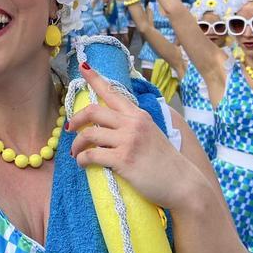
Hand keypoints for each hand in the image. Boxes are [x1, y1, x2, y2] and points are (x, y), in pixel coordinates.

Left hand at [67, 63, 206, 212]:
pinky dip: (82, 159)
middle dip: (75, 118)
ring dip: (76, 144)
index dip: (95, 78)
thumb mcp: (151, 134)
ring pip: (88, 134)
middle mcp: (133, 124)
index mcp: (139, 115)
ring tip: (75, 153)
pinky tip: (82, 163)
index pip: (113, 92)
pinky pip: (91, 155)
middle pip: (93, 110)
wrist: (183, 184)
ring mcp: (128, 141)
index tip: (83, 67)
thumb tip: (109, 125)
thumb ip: (133, 126)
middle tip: (69, 128)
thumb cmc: (166, 163)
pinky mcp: (123, 160)